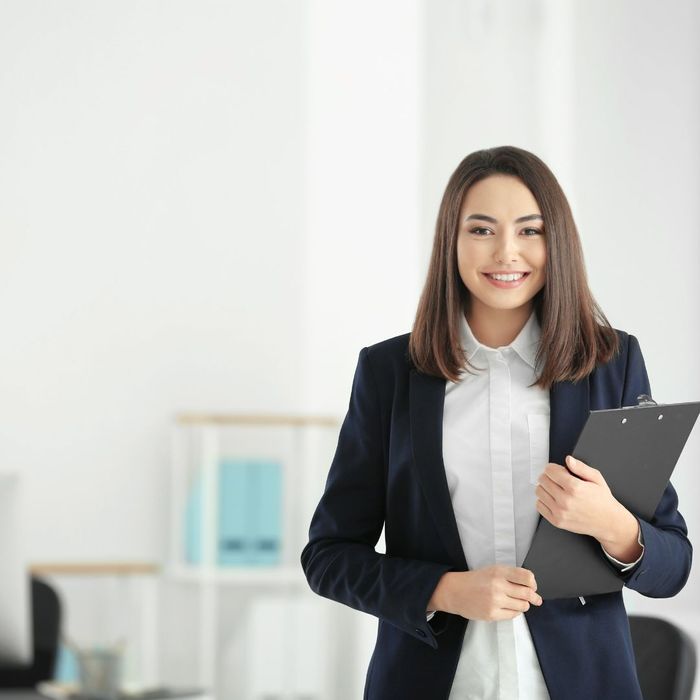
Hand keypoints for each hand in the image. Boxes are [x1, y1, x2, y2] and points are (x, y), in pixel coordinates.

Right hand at [428, 566, 542, 621]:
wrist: (455, 591)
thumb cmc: (475, 580)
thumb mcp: (492, 570)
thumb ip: (510, 575)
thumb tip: (530, 585)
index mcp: (498, 571)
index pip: (526, 576)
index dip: (533, 583)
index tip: (533, 586)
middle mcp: (498, 585)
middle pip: (527, 593)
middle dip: (534, 597)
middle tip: (536, 599)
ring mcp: (495, 601)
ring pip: (522, 605)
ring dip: (524, 605)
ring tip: (519, 603)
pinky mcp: (492, 614)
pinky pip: (513, 615)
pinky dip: (515, 612)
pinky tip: (510, 608)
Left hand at [535, 456, 639, 559]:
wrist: (608, 522)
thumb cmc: (602, 500)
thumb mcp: (596, 478)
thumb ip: (581, 467)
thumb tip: (569, 460)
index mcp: (575, 488)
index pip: (549, 470)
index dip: (553, 468)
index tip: (558, 471)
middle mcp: (566, 500)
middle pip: (542, 480)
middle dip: (549, 476)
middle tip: (558, 480)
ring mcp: (560, 512)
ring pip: (539, 491)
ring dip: (545, 488)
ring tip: (556, 490)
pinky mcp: (557, 521)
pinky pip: (539, 506)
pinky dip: (544, 501)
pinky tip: (554, 500)